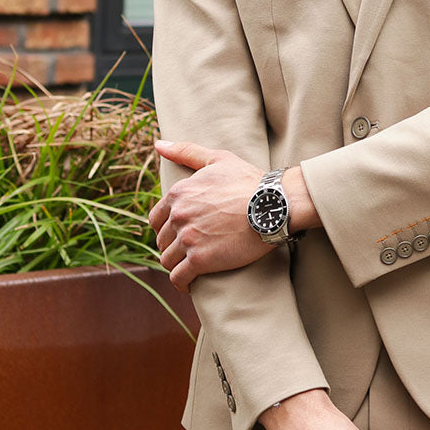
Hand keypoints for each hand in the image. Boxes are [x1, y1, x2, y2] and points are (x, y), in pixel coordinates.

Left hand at [148, 140, 270, 290]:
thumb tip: (159, 144)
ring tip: (189, 268)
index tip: (179, 233)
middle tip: (188, 251)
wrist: (272, 205)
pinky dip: (181, 283)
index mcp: (178, 193)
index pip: (156, 219)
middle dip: (172, 246)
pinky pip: (179, 277)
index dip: (166, 228)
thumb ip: (186, 152)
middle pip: (161, 240)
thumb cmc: (249, 180)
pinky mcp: (200, 260)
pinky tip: (189, 284)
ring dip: (176, 265)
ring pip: (167, 260)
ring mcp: (188, 238)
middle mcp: (178, 216)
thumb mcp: (218, 159)